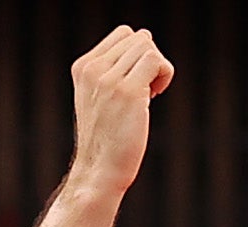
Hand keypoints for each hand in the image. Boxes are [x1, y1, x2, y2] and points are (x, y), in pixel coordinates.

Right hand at [67, 27, 174, 194]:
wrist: (100, 170)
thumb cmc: (107, 139)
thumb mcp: (100, 98)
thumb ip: (113, 70)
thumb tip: (145, 39)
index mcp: (83, 67)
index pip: (123, 35)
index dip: (138, 54)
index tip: (138, 81)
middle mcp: (93, 69)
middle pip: (138, 38)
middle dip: (150, 60)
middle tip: (148, 89)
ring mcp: (109, 80)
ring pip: (148, 46)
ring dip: (159, 68)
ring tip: (152, 93)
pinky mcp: (128, 92)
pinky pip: (156, 61)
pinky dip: (164, 74)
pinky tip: (155, 96)